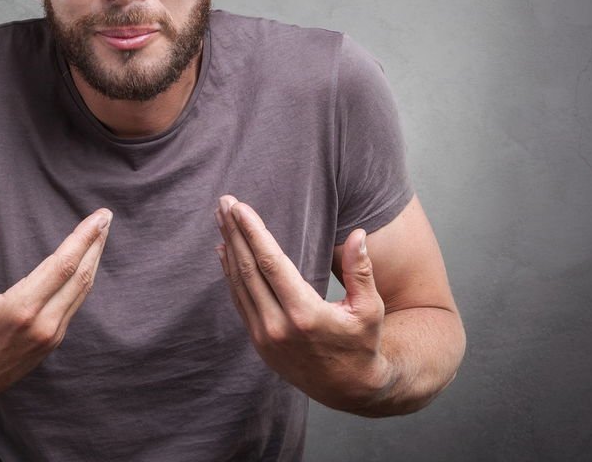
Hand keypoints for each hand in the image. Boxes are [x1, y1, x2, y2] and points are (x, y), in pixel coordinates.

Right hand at [0, 207, 110, 413]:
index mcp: (21, 308)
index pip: (64, 265)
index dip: (84, 237)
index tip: (100, 216)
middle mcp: (42, 324)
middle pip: (81, 276)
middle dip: (96, 244)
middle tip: (107, 217)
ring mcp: (50, 337)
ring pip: (82, 292)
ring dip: (93, 261)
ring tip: (100, 236)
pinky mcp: (50, 344)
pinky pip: (74, 306)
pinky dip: (83, 281)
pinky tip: (84, 266)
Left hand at [214, 195, 392, 407]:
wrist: (348, 388)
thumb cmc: (362, 343)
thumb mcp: (370, 308)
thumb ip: (361, 270)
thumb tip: (358, 234)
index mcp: (305, 314)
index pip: (271, 264)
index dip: (253, 233)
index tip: (239, 208)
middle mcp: (278, 326)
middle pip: (248, 269)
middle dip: (234, 233)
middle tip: (225, 202)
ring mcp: (264, 336)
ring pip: (239, 284)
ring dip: (229, 248)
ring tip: (221, 220)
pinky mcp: (258, 342)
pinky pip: (239, 300)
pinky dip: (229, 274)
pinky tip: (225, 251)